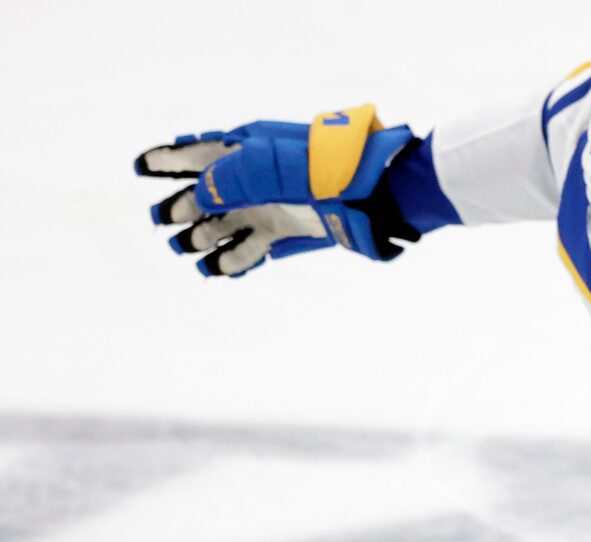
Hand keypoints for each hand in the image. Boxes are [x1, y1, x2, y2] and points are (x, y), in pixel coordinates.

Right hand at [137, 107, 417, 277]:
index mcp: (248, 151)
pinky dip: (235, 259)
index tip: (140, 167)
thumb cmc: (325, 172)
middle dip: (182, 206)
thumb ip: (229, 179)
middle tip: (159, 221)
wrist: (378, 195)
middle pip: (208, 194)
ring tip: (183, 250)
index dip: (168, 160)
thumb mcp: (269, 168)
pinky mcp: (291, 232)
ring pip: (227, 223)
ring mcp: (273, 206)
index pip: (198, 153)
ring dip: (204, 237)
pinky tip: (217, 270)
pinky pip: (254, 247)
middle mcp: (256, 179)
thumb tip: (199, 197)